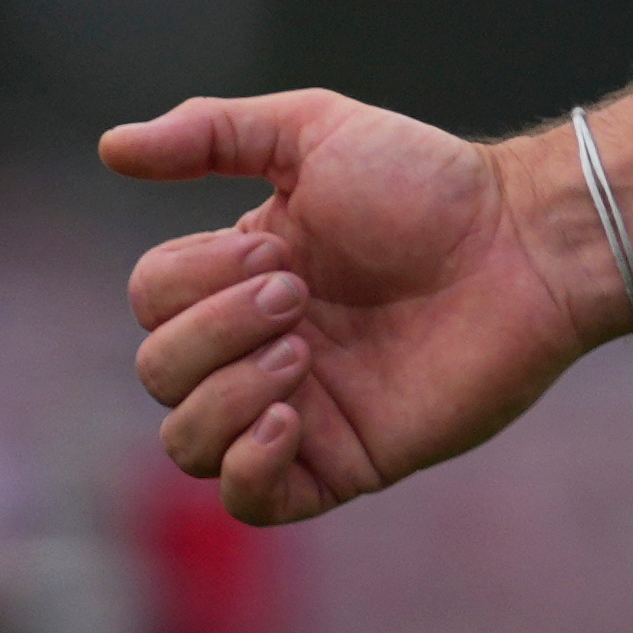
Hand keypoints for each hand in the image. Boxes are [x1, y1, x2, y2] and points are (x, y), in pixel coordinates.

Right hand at [105, 90, 609, 521]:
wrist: (522, 242)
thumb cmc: (430, 183)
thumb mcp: (316, 131)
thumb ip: (212, 132)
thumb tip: (110, 146)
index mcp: (241, 278)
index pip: (151, 299)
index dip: (195, 277)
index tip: (280, 247)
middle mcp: (256, 347)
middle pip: (158, 371)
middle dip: (216, 328)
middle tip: (300, 291)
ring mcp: (296, 408)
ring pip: (187, 442)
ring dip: (227, 392)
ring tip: (304, 349)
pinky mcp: (342, 461)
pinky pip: (251, 502)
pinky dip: (248, 468)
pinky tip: (290, 418)